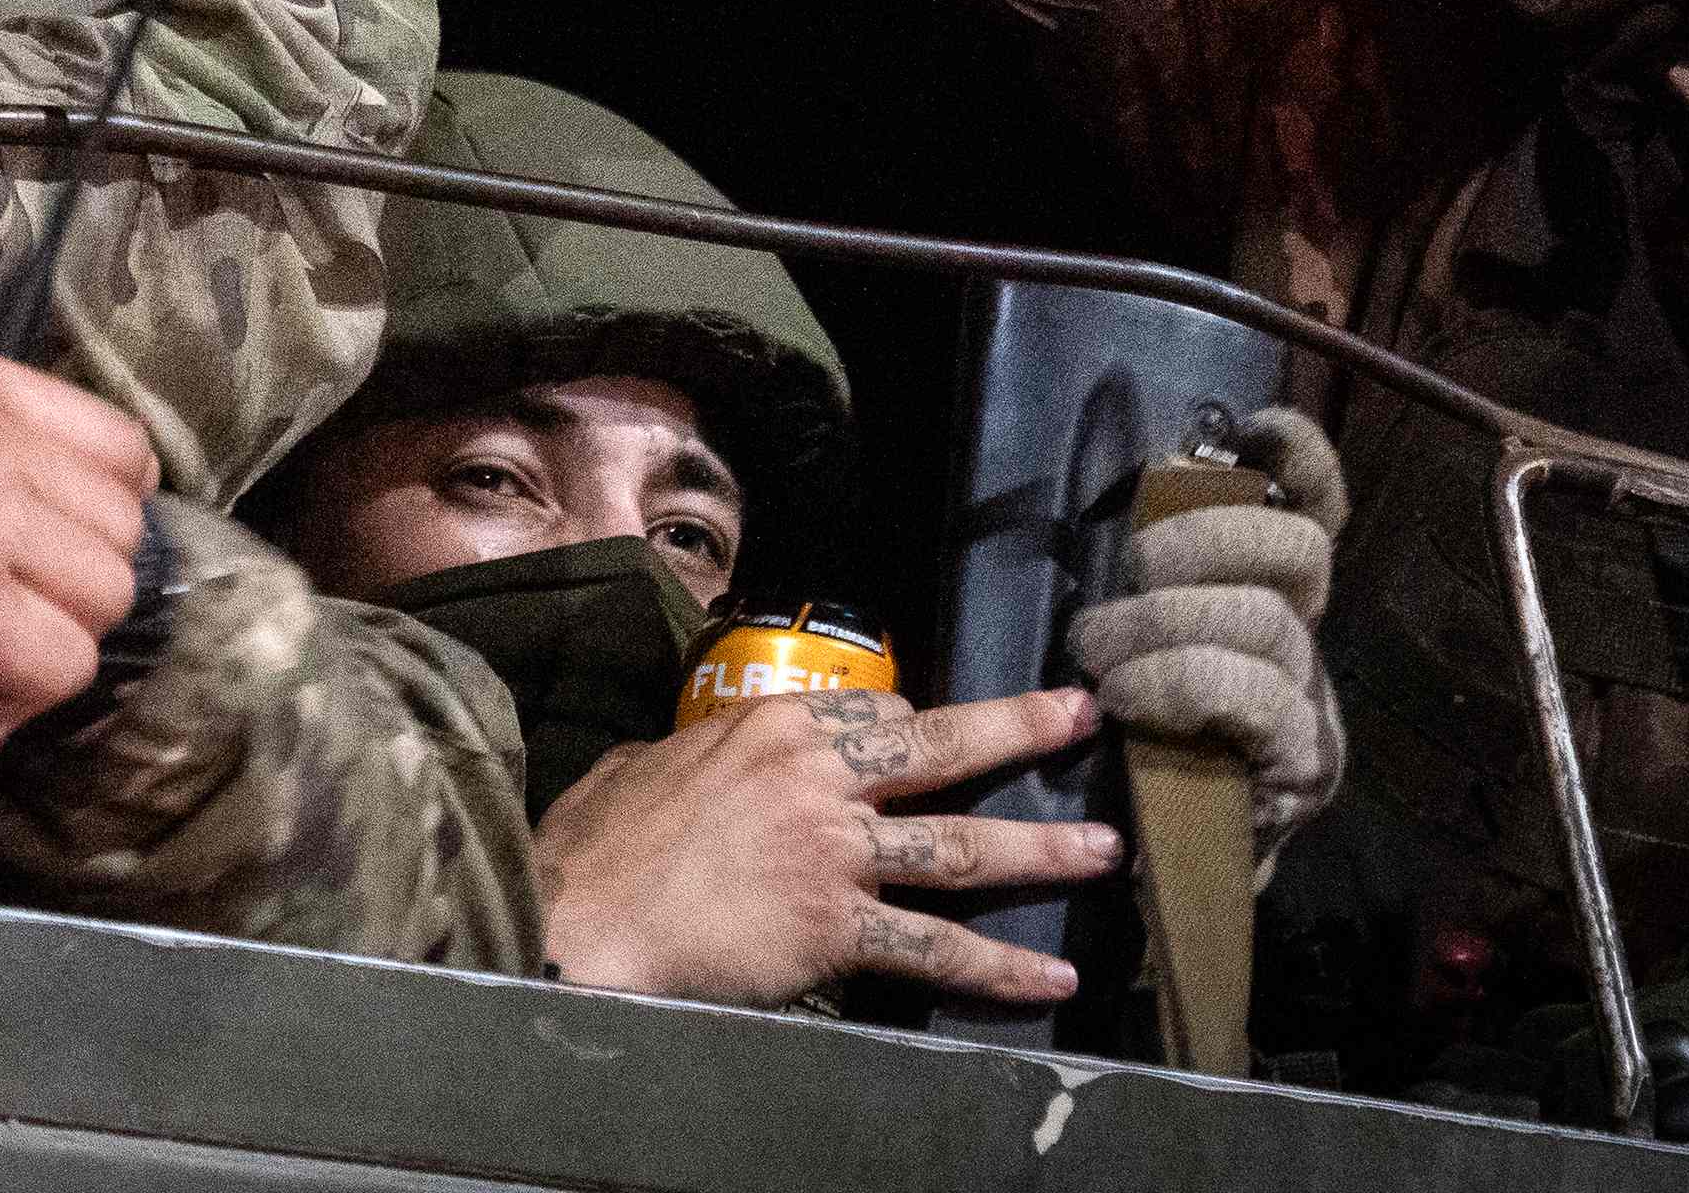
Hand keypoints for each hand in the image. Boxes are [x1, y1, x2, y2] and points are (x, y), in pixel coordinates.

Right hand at [537, 683, 1118, 1007]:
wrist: (586, 920)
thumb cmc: (597, 844)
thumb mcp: (639, 764)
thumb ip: (686, 756)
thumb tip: (685, 763)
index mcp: (772, 724)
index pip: (876, 713)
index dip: (914, 728)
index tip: (940, 736)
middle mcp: (820, 775)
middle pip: (943, 747)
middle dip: (1021, 728)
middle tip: (1080, 716)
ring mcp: (837, 851)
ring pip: (961, 845)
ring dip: (1042, 849)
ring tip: (1102, 850)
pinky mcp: (838, 927)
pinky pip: (934, 947)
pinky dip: (998, 967)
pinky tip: (1050, 975)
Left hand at [1065, 405, 1349, 844]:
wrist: (1168, 877)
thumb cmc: (1142, 742)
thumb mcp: (1140, 639)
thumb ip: (1155, 572)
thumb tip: (1150, 486)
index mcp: (1278, 598)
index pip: (1317, 506)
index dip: (1299, 457)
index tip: (1251, 428)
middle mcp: (1312, 642)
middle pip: (1296, 551)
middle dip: (1199, 544)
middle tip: (1125, 581)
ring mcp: (1316, 707)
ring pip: (1264, 623)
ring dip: (1162, 627)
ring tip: (1101, 656)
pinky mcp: (1304, 769)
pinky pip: (1254, 699)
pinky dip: (1180, 686)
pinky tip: (1130, 699)